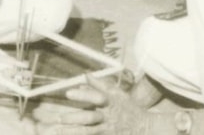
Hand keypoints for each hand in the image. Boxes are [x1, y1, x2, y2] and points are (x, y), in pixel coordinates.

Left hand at [32, 76, 150, 134]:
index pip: (95, 97)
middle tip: (58, 118)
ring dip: (73, 131)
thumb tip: (86, 75)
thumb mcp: (117, 93)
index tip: (68, 93)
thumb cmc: (128, 107)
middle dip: (73, 118)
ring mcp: (107, 129)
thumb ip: (100, 84)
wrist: (145, 128)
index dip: (82, 95)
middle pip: (89, 118)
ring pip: (88, 132)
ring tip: (58, 130)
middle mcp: (107, 116)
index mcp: (109, 102)